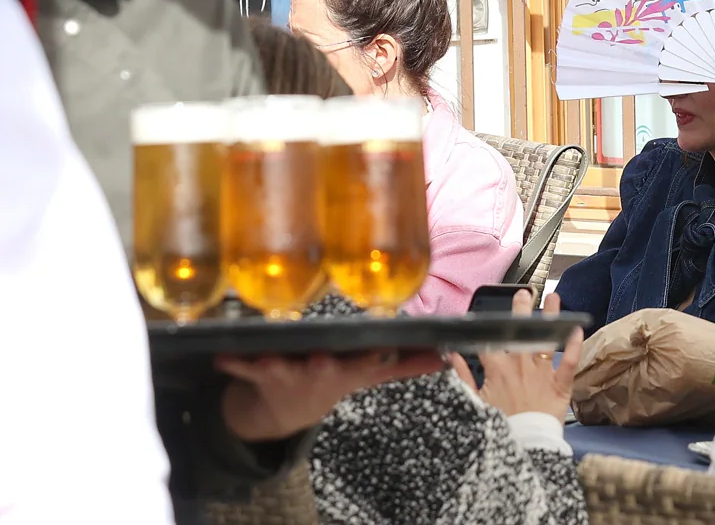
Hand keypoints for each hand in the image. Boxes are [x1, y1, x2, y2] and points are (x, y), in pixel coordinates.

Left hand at [217, 349, 444, 441]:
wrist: (285, 412)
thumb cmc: (333, 379)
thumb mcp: (369, 376)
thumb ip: (405, 364)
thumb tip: (444, 356)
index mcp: (347, 371)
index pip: (367, 364)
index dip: (374, 359)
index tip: (382, 351)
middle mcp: (319, 374)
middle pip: (324, 369)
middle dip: (324, 365)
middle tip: (324, 358)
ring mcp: (289, 375)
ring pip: (284, 369)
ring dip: (275, 366)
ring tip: (268, 359)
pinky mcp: (259, 373)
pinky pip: (244, 366)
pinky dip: (234, 362)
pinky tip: (222, 355)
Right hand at [449, 291, 583, 421]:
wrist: (524, 446)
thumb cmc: (501, 427)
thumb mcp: (474, 402)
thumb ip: (462, 376)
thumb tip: (450, 356)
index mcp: (497, 369)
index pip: (491, 340)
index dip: (488, 326)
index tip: (486, 315)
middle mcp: (520, 365)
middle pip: (519, 331)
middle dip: (521, 310)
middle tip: (524, 293)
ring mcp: (540, 373)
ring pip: (546, 339)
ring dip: (551, 317)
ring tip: (554, 297)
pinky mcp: (559, 385)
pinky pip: (568, 362)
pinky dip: (573, 346)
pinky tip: (577, 328)